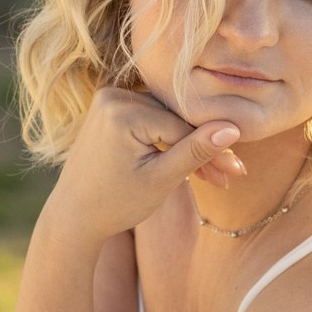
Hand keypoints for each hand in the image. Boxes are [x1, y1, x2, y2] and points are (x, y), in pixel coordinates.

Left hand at [57, 82, 244, 235]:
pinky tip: (190, 162)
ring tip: (214, 175)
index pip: (182, 127)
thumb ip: (195, 151)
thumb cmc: (115, 204)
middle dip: (204, 149)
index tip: (237, 171)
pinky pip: (152, 119)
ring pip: (166, 120)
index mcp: (122, 112)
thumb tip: (232, 128)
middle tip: (232, 175)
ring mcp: (110, 100)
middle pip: (175, 120)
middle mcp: (113, 96)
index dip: (213, 150)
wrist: (74, 215)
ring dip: (189, 145)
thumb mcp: (161, 180)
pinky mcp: (111, 108)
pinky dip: (168, 140)